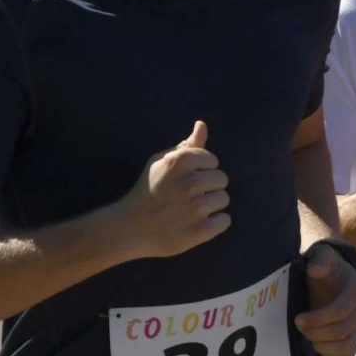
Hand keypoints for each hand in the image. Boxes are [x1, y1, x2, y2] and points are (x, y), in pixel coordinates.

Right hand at [120, 121, 230, 258]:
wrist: (130, 227)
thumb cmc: (147, 190)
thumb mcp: (161, 162)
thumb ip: (186, 145)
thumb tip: (202, 125)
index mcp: (181, 161)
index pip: (213, 160)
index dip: (201, 170)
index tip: (186, 179)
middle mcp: (191, 182)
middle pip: (222, 179)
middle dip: (208, 187)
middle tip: (189, 196)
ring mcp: (196, 208)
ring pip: (224, 199)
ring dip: (211, 205)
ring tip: (192, 210)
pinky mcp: (200, 230)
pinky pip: (224, 220)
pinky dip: (215, 223)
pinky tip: (198, 223)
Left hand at [295, 245, 355, 355]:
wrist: (329, 279)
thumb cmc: (325, 268)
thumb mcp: (321, 258)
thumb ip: (320, 261)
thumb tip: (316, 270)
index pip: (341, 311)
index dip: (318, 318)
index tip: (298, 318)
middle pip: (342, 331)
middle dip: (316, 332)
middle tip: (299, 326)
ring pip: (345, 347)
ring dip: (322, 345)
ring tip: (307, 336)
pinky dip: (330, 355)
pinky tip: (317, 345)